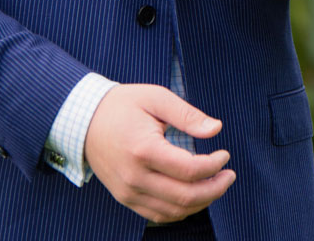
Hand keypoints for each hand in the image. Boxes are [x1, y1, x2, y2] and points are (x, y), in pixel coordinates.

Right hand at [84, 84, 233, 221]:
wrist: (84, 121)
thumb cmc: (123, 105)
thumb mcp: (156, 98)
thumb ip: (187, 114)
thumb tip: (216, 128)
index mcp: (143, 150)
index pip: (189, 170)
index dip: (214, 166)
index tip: (225, 155)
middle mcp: (134, 177)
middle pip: (185, 197)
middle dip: (215, 189)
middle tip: (229, 175)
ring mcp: (127, 192)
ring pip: (173, 211)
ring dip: (201, 202)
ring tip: (216, 184)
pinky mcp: (125, 198)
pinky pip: (158, 215)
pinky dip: (181, 210)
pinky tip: (194, 195)